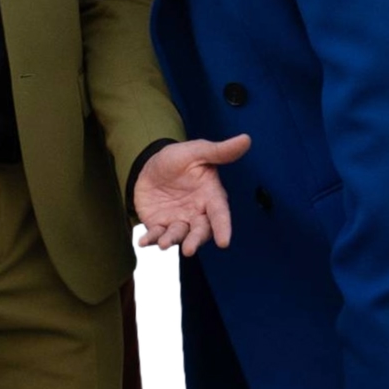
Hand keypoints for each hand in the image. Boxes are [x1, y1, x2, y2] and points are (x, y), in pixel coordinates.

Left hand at [134, 132, 248, 255]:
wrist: (151, 165)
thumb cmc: (179, 159)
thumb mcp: (197, 151)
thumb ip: (220, 151)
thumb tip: (246, 139)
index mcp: (210, 196)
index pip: (220, 213)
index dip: (223, 228)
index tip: (224, 242)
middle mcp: (197, 213)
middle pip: (200, 231)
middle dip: (195, 241)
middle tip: (189, 249)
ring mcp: (178, 220)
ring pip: (178, 235)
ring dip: (171, 241)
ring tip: (163, 244)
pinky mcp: (160, 225)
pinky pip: (156, 234)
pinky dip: (150, 239)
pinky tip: (143, 241)